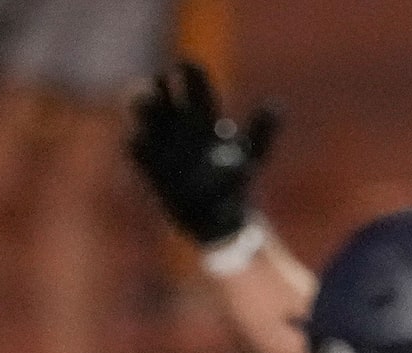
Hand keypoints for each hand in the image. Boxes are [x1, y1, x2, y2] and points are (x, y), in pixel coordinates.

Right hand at [129, 61, 280, 245]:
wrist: (221, 224)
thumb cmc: (238, 188)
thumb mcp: (252, 157)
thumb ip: (261, 131)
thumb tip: (276, 106)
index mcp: (205, 116)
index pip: (193, 79)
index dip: (187, 70)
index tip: (184, 68)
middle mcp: (182, 125)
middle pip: (163, 89)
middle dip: (158, 84)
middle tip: (159, 87)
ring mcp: (164, 144)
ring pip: (144, 110)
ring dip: (141, 104)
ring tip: (145, 105)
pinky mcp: (151, 166)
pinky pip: (135, 146)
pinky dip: (136, 141)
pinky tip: (141, 141)